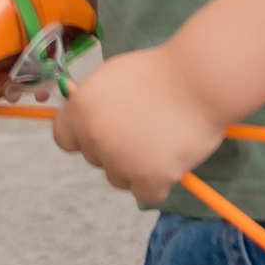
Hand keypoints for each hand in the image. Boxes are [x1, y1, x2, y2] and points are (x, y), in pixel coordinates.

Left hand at [51, 44, 228, 207]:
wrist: (200, 79)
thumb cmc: (161, 72)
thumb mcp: (114, 77)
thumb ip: (95, 101)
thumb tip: (85, 117)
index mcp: (81, 108)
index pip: (64, 138)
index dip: (83, 135)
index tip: (103, 131)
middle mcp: (94, 136)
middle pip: (95, 159)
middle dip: (115, 149)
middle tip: (144, 128)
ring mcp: (120, 160)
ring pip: (119, 178)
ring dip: (136, 167)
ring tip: (161, 140)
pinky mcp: (148, 179)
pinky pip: (146, 193)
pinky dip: (160, 182)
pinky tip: (172, 158)